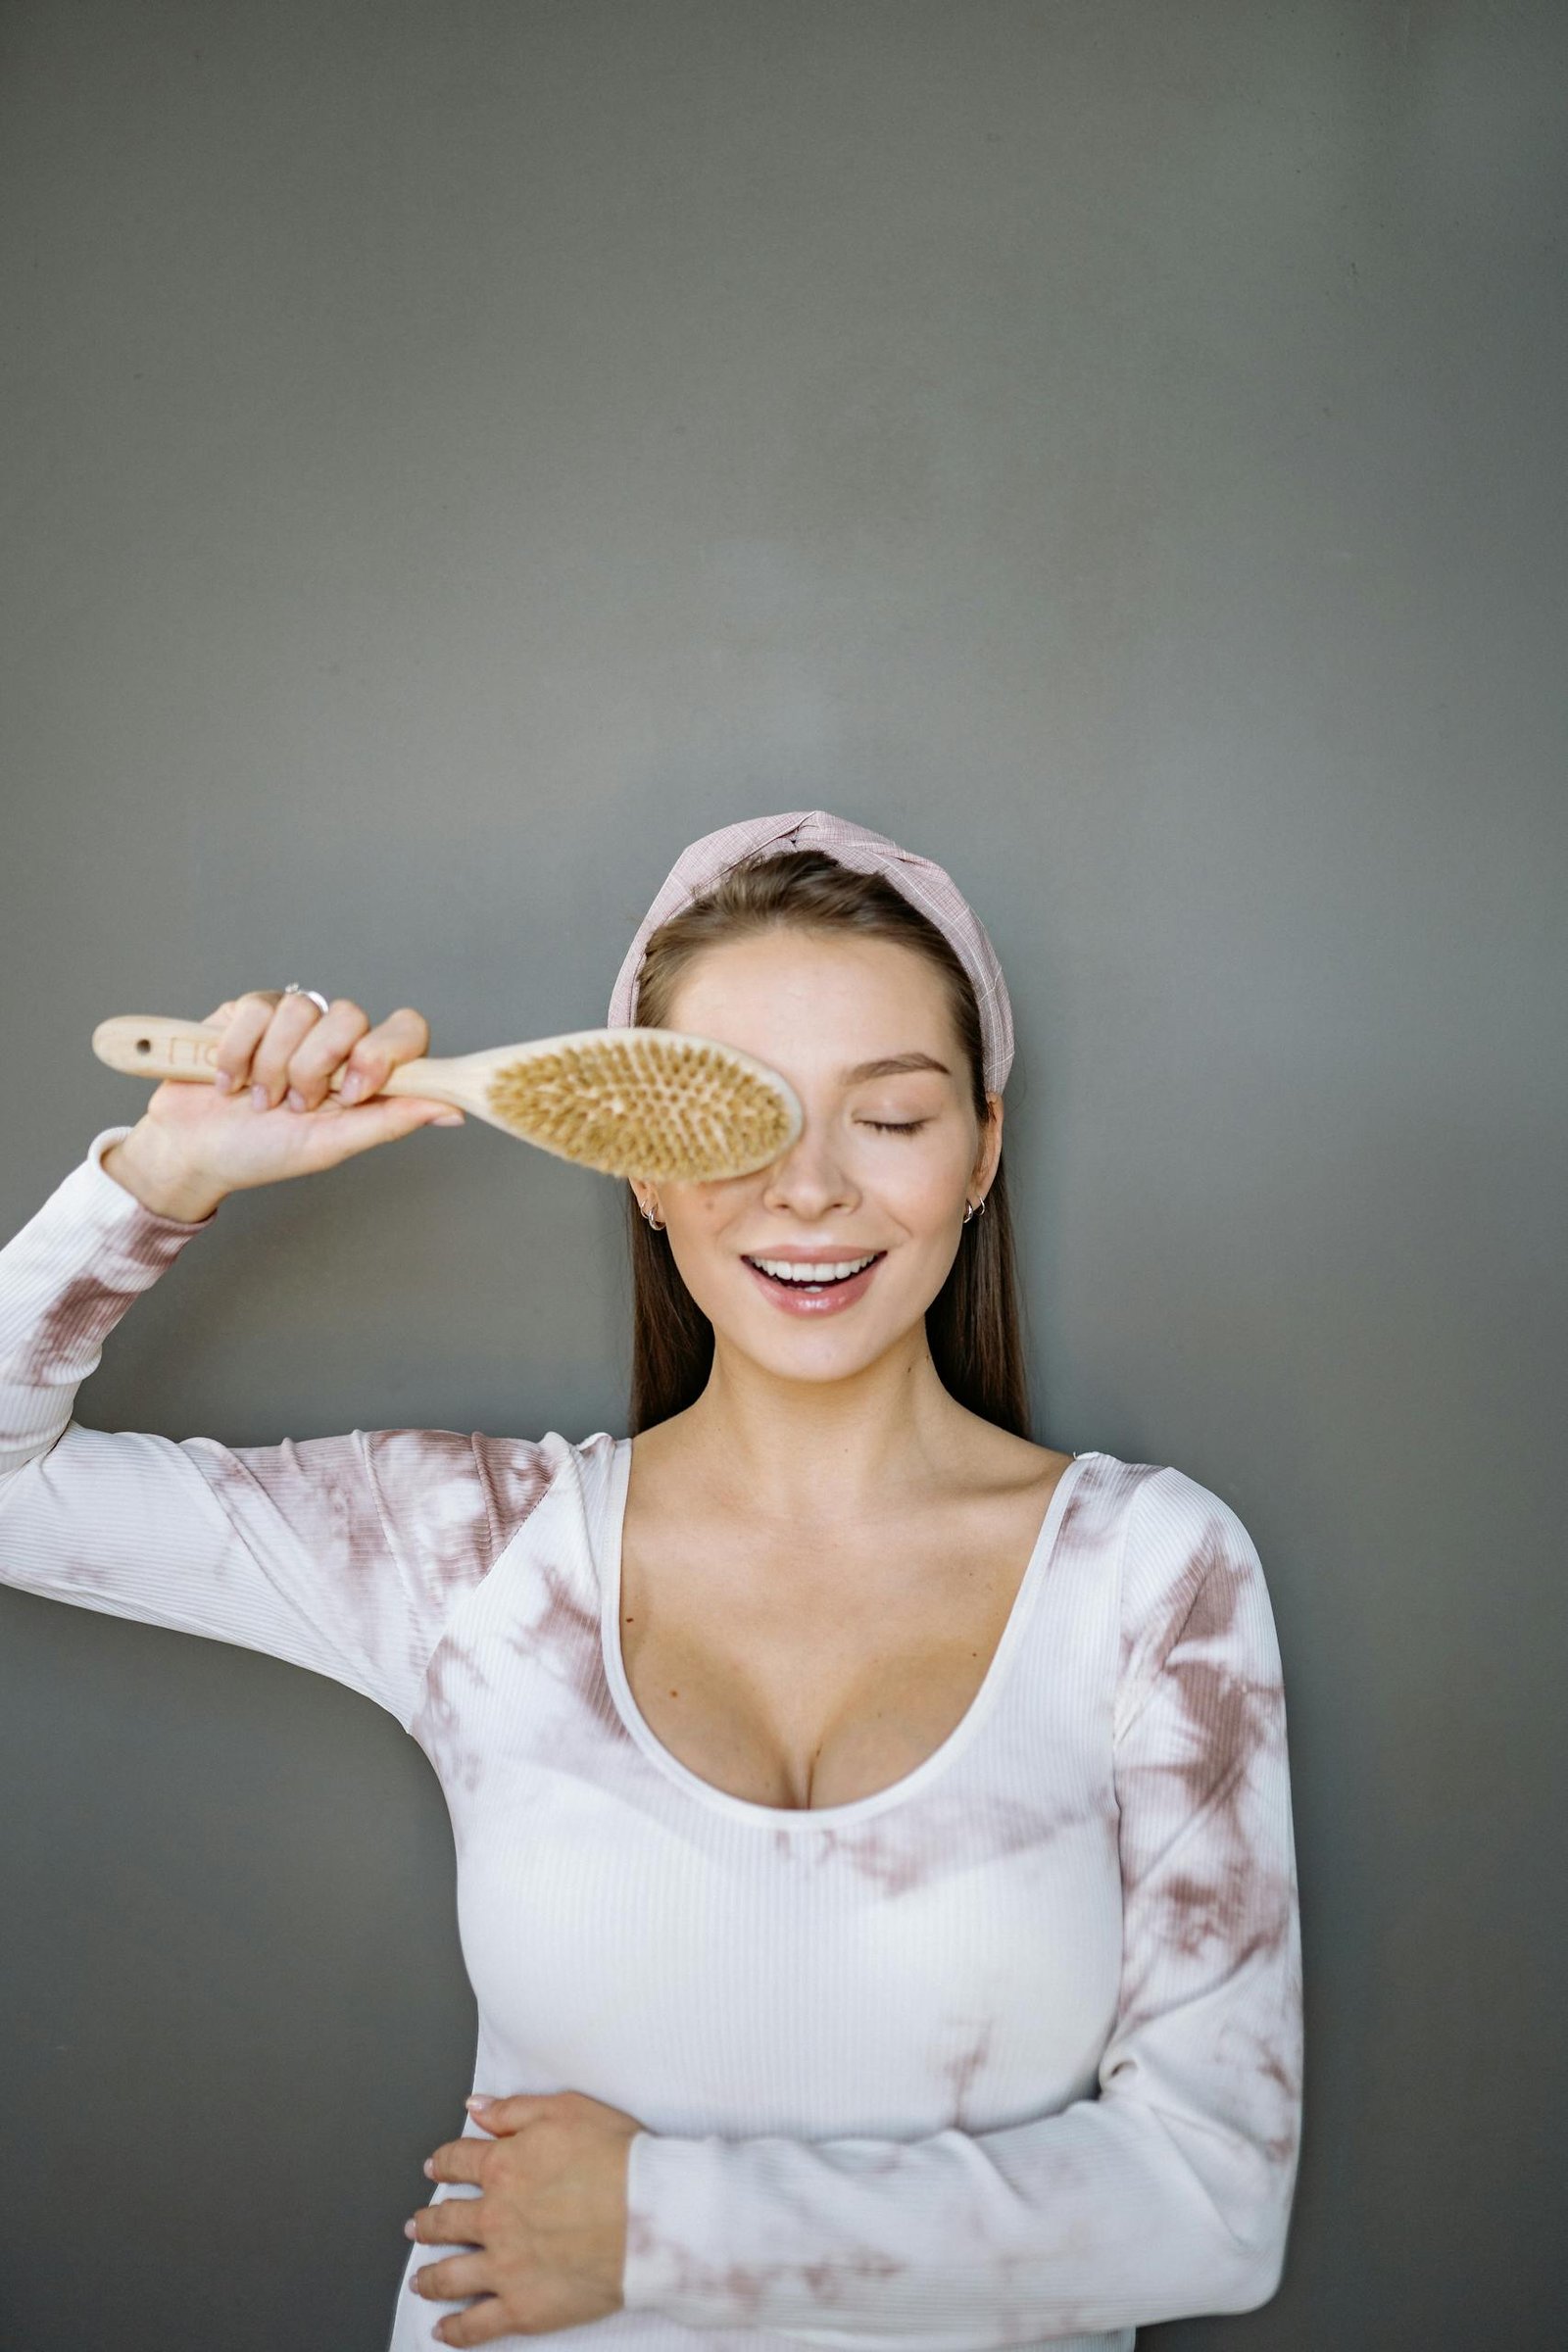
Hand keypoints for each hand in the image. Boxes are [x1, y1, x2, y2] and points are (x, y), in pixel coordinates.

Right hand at [102, 991, 462, 1216]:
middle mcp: (333, 1040)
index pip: (404, 1030)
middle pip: (349, 1016)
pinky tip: (228, 1079)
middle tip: (292, 1104)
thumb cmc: (262, 1153)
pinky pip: (256, 1008)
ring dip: (272, 1066)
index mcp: (363, 1070)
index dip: (382, 1053)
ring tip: (257, 1097)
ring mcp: (291, 1022)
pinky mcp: (247, 1010)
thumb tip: (452, 1109)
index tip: (351, 1091)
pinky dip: (237, 1052)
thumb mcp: (331, 1145)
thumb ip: (389, 1120)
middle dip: (313, 1068)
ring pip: (300, 1010)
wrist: (192, 1150)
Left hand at [406, 2091, 644, 2341]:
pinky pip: (476, 2325)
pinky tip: (442, 2329)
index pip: (457, 2162)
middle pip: (445, 2220)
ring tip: (420, 2279)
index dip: (443, 2163)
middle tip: (418, 2225)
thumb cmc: (618, 2157)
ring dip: (428, 2276)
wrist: (651, 2212)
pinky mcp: (522, 2308)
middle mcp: (494, 2217)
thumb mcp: (566, 2109)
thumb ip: (514, 2109)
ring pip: (450, 2274)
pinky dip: (453, 2329)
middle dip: (427, 2222)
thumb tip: (476, 2107)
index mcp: (503, 2166)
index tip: (436, 2168)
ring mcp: (504, 2266)